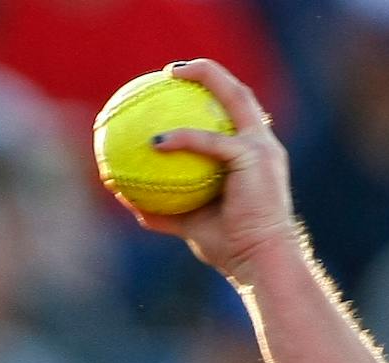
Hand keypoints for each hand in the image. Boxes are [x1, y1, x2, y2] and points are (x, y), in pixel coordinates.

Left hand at [119, 59, 299, 283]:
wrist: (262, 264)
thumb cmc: (232, 250)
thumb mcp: (191, 227)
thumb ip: (163, 210)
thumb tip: (125, 196)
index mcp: (254, 157)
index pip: (236, 115)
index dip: (211, 92)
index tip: (178, 85)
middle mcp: (263, 146)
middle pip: (239, 94)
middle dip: (209, 73)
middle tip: (171, 72)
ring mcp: (262, 149)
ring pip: (235, 97)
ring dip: (207, 77)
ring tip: (170, 74)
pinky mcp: (254, 158)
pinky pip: (211, 142)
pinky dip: (184, 138)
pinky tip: (156, 141)